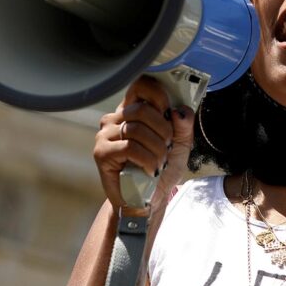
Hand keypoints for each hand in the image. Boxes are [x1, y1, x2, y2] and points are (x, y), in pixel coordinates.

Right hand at [93, 76, 194, 212]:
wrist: (146, 199)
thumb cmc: (160, 168)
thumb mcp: (180, 145)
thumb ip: (184, 126)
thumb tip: (180, 110)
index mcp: (133, 110)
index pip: (141, 85)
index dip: (158, 95)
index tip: (169, 114)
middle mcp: (116, 118)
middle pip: (141, 109)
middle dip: (163, 130)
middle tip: (167, 147)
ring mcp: (105, 134)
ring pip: (136, 129)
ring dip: (157, 149)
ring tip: (160, 163)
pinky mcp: (101, 152)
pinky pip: (129, 147)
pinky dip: (147, 160)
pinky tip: (151, 170)